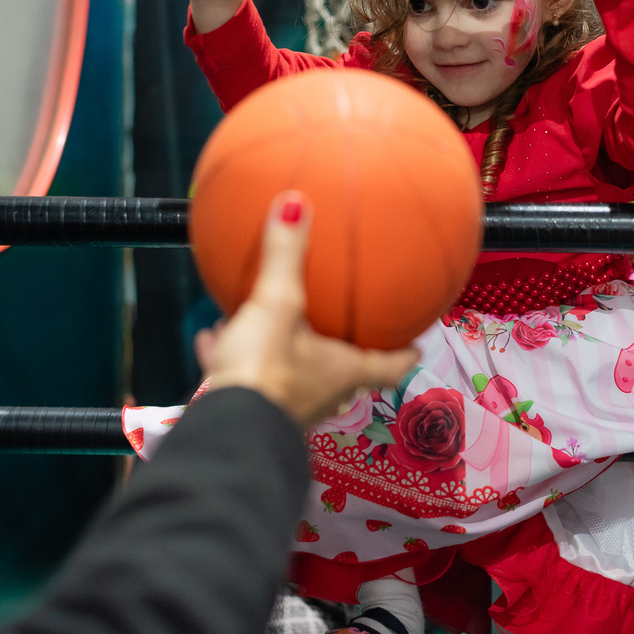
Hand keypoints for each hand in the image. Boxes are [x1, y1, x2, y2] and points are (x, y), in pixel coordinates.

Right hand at [197, 192, 419, 427]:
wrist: (223, 429)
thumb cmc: (266, 371)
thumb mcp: (277, 304)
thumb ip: (286, 257)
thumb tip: (296, 204)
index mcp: (344, 372)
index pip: (390, 365)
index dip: (406, 353)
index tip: (418, 341)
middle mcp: (322, 393)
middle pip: (345, 371)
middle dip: (345, 349)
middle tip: (347, 326)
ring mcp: (286, 405)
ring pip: (294, 373)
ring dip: (289, 348)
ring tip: (278, 323)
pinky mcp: (249, 409)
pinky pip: (247, 377)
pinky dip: (237, 356)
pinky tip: (215, 337)